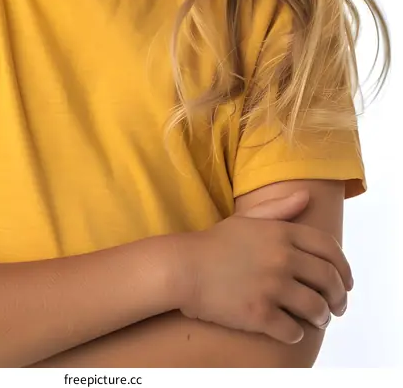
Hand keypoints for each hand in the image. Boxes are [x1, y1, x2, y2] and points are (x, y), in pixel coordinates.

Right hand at [172, 189, 352, 344]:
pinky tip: (292, 331)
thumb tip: (306, 196)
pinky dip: (297, 334)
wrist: (184, 268)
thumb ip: (280, 208)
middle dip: (339, 298)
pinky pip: (293, 331)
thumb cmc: (216, 244)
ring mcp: (271, 287)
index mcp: (282, 233)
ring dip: (322, 318)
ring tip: (318, 320)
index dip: (345, 268)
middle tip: (338, 307)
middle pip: (329, 281)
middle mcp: (282, 258)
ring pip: (315, 309)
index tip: (346, 281)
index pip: (329, 250)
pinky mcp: (259, 314)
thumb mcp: (248, 219)